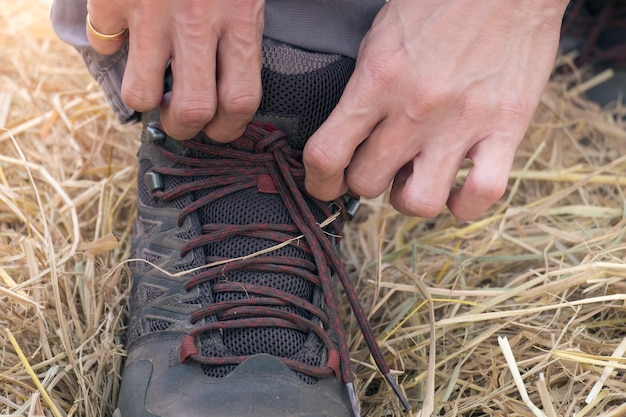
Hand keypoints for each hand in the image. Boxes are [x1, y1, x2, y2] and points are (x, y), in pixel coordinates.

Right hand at [86, 0, 263, 140]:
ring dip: (143, 97)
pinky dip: (108, 43)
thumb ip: (239, 34)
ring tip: (149, 83)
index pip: (241, 101)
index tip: (217, 126)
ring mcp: (151, 11)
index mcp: (240, 18)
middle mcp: (197, 20)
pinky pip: (102, 42)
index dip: (227, 128)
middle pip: (192, 111)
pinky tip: (121, 31)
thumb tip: (226, 89)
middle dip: (182, 127)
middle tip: (177, 116)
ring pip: (140, 93)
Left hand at [303, 0, 568, 218]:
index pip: (326, 154)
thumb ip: (364, 89)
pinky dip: (465, 204)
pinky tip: (459, 189)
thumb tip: (354, 134)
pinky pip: (482, 194)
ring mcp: (462, 121)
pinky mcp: (507, 127)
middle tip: (378, 168)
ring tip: (415, 180)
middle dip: (365, 183)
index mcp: (377, 79)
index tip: (324, 183)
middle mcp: (414, 108)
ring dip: (409, 199)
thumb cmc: (438, 1)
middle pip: (367, 183)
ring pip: (419, 202)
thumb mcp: (382, 37)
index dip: (318, 181)